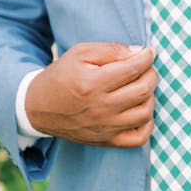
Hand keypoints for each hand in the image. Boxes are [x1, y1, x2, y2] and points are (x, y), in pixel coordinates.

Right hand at [24, 42, 157, 147]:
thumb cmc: (61, 75)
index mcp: (93, 83)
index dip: (147, 57)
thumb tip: (138, 52)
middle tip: (146, 67)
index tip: (149, 52)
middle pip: (143, 90)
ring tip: (142, 87)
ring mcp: (105, 127)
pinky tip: (140, 109)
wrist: (39, 107)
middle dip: (151, 74)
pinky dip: (147, 123)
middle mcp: (101, 108)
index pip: (132, 69)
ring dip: (151, 96)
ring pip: (145, 113)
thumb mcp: (79, 53)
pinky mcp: (106, 140)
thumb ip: (110, 49)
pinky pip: (139, 138)